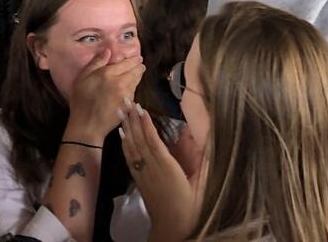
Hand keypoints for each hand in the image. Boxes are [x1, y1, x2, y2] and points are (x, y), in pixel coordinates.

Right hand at [66, 50, 144, 143]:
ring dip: (138, 77)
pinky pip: (134, 93)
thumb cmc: (81, 101)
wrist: (87, 125)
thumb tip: (108, 51)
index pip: (127, 63)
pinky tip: (130, 87)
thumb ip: (96, 63)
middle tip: (140, 64)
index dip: (134, 60)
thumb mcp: (83, 78)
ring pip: (136, 83)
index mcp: (109, 74)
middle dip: (139, 67)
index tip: (138, 58)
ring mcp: (127, 95)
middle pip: (136, 72)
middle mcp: (121, 83)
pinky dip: (134, 88)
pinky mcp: (129, 106)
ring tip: (137, 73)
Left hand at [120, 101, 198, 241]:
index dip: (146, 123)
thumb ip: (203, 163)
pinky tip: (122, 134)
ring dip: (126, 127)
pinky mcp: (139, 180)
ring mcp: (143, 174)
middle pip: (139, 140)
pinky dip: (125, 144)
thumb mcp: (200, 185)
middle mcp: (151, 168)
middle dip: (131, 119)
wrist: (172, 229)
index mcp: (166, 167)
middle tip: (124, 100)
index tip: (140, 107)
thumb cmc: (190, 207)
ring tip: (120, 110)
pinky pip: (129, 158)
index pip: (153, 141)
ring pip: (131, 147)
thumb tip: (207, 142)